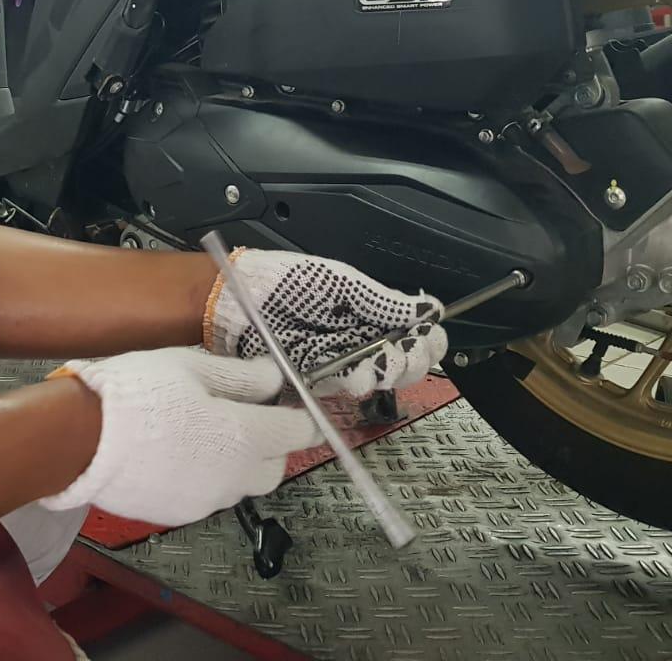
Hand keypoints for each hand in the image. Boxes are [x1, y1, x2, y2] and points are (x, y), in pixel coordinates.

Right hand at [39, 349, 317, 526]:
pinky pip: (206, 495)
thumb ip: (240, 376)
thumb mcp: (190, 367)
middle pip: (273, 468)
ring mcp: (204, 503)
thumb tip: (273, 378)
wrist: (80, 441)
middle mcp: (233, 479)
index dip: (298, 415)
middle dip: (269, 445)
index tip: (291, 404)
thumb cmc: (138, 393)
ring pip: (239, 485)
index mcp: (244, 438)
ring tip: (202, 433)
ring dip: (235, 463)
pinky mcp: (176, 515)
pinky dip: (203, 476)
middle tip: (244, 415)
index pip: (296, 432)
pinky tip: (175, 453)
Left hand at [204, 250, 446, 397]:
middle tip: (404, 351)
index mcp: (373, 312)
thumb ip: (384, 300)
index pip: (418, 333)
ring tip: (378, 363)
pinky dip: (357, 383)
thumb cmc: (289, 283)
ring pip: (382, 379)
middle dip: (411, 359)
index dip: (428, 339)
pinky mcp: (320, 380)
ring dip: (386, 372)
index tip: (426, 337)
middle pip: (407, 362)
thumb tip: (430, 309)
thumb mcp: (341, 283)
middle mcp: (363, 339)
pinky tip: (357, 376)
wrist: (241, 301)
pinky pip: (348, 388)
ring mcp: (343, 361)